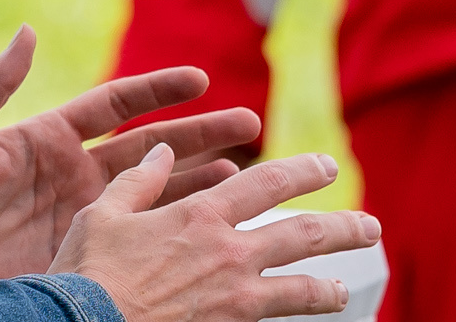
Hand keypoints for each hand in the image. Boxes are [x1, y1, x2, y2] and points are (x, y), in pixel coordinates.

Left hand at [0, 27, 261, 286]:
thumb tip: (30, 31)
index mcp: (45, 140)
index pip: (114, 106)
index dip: (157, 90)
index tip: (200, 79)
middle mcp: (70, 175)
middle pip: (149, 146)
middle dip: (199, 133)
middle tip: (248, 121)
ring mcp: (79, 217)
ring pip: (153, 190)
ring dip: (197, 178)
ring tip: (243, 169)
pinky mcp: (79, 256)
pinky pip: (136, 237)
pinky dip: (173, 226)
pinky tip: (206, 221)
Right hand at [57, 146, 380, 320]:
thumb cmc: (86, 274)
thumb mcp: (101, 214)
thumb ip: (137, 181)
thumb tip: (160, 151)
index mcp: (201, 214)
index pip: (267, 183)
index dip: (302, 172)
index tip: (327, 169)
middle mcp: (228, 252)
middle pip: (303, 235)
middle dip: (343, 227)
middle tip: (368, 226)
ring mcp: (233, 298)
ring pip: (300, 288)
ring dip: (329, 286)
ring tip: (345, 287)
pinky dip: (294, 320)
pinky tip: (307, 321)